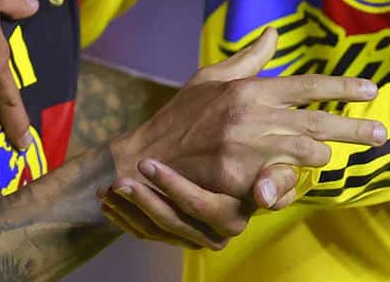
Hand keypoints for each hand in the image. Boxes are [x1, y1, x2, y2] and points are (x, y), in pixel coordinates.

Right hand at [101, 28, 383, 242]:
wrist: (147, 157)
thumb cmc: (181, 116)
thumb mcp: (211, 78)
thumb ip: (248, 58)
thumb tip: (275, 32)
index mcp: (248, 88)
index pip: (306, 84)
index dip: (342, 87)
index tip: (372, 89)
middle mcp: (252, 114)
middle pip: (316, 119)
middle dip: (353, 127)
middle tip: (381, 132)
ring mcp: (246, 147)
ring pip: (305, 151)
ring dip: (320, 155)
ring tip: (332, 155)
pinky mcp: (239, 177)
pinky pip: (281, 179)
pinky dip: (292, 179)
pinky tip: (296, 178)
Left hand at [102, 159, 300, 249]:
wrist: (231, 162)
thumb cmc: (249, 154)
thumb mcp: (273, 161)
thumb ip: (279, 176)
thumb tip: (265, 196)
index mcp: (234, 213)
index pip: (203, 206)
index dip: (175, 188)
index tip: (150, 165)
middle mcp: (214, 231)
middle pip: (175, 220)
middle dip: (146, 200)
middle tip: (122, 177)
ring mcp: (193, 235)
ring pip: (158, 228)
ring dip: (131, 208)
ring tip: (113, 184)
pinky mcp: (175, 235)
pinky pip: (146, 233)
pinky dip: (125, 217)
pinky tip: (110, 201)